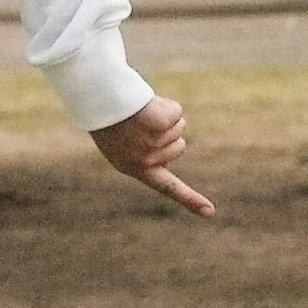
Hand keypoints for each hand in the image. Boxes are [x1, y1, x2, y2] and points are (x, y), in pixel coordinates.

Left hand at [92, 94, 214, 217]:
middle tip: (141, 121)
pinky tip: (147, 103)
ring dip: (164, 114)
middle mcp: (144, 160)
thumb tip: (165, 168)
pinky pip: (177, 112)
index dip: (190, 200)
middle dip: (167, 131)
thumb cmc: (109, 118)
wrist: (96, 95)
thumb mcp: (122, 145)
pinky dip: (166, 104)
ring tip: (139, 110)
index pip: (168, 188)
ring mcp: (151, 143)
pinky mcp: (158, 124)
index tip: (210, 212)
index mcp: (134, 168)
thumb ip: (146, 158)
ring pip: (179, 126)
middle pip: (180, 146)